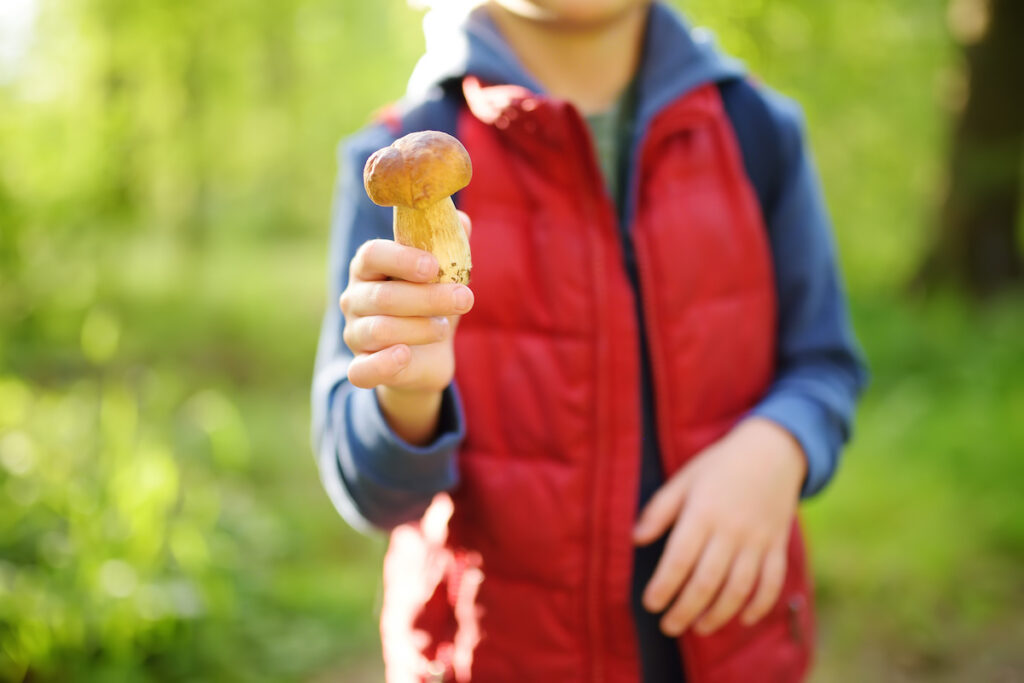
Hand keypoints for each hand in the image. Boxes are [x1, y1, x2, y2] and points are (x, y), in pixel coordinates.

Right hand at [339, 212, 472, 443]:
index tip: (433, 266)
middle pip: (383, 295)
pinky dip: (381, 364)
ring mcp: (355, 334)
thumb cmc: (432, 304)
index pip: (372, 254)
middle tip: (464, 298)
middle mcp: (355, 298)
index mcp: (370, 267)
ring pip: (379, 330)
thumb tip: (460, 221)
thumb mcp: (446, 274)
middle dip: (428, 297)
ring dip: (418, 328)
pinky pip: (360, 370)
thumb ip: (451, 244)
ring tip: (443, 328)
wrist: (427, 355)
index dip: (401, 258)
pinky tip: (404, 355)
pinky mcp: (361, 368)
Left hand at [632, 417, 806, 636]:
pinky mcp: (777, 546)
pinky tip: (741, 619)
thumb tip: (636, 539)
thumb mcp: (684, 479)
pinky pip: (772, 583)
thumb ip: (660, 510)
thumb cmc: (719, 466)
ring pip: (739, 588)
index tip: (650, 604)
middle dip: (685, 609)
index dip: (663, 586)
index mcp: (703, 512)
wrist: (772, 451)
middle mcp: (732, 530)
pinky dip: (759, 605)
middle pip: (707, 581)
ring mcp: (758, 540)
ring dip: (718, 614)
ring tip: (698, 628)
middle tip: (668, 626)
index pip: (679, 559)